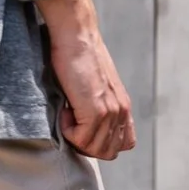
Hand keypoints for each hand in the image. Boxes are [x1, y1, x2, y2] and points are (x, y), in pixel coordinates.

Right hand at [33, 0, 135, 159]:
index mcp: (124, 106)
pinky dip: (67, 130)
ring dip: (75, 137)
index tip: (83, 128)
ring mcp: (111, 112)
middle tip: (72, 123)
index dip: (101, 143)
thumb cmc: (79, 58)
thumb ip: (100, 106)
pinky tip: (64, 109)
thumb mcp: (97, 86)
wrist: (76, 37)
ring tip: (68, 112)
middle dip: (86, 145)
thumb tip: (85, 127)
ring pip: (94, 149)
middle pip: (108, 152)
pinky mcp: (96, 111)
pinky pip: (80, 139)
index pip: (124, 144)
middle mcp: (122, 111)